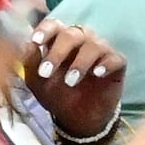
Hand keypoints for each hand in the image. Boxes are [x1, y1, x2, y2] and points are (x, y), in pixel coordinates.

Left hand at [28, 21, 126, 144]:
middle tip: (47, 72)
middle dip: (58, 52)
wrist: (77, 118)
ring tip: (70, 81)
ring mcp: (100, 50)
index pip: (54, 25)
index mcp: (60, 40)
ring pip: (93, 45)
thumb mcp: (37, 81)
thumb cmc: (56, 93)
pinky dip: (106, 64)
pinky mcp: (117, 63)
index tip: (36, 41)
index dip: (45, 30)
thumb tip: (27, 44)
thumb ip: (31, 62)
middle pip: (72, 34)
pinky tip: (98, 73)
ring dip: (80, 62)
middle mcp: (81, 40)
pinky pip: (115, 57)